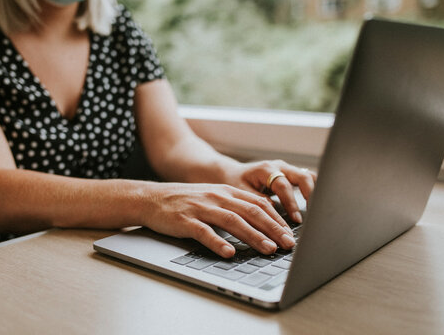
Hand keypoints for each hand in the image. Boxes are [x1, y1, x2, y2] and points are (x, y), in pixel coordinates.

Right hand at [142, 183, 296, 257]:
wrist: (152, 198)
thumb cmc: (185, 201)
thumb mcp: (213, 198)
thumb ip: (235, 207)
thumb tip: (261, 223)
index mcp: (226, 192)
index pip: (258, 204)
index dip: (277, 219)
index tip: (291, 234)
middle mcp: (217, 197)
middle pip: (251, 212)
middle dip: (273, 229)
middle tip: (288, 244)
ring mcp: (201, 208)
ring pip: (232, 221)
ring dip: (253, 236)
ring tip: (268, 250)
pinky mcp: (185, 220)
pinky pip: (204, 232)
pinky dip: (218, 243)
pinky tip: (229, 253)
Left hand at [224, 160, 316, 223]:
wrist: (233, 172)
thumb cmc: (235, 181)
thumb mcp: (240, 190)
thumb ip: (256, 199)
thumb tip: (273, 211)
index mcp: (266, 169)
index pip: (283, 185)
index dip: (291, 203)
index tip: (296, 219)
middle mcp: (279, 166)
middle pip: (303, 177)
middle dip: (310, 195)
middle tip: (313, 214)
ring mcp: (287, 169)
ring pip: (308, 176)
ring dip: (314, 192)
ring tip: (316, 211)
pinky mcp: (290, 174)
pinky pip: (307, 179)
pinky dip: (312, 190)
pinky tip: (314, 205)